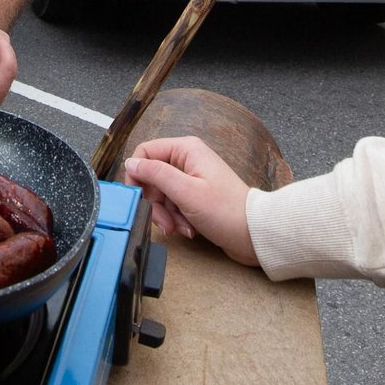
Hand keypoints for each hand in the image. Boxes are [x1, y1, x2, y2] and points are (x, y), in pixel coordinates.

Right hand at [123, 137, 258, 266]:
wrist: (253, 234)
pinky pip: (172, 206)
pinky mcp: (194, 197)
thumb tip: (131, 162)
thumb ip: (155, 174)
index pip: (145, 153)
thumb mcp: (185, 192)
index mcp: (186, 150)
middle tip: (165, 221)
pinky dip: (176, 219)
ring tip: (182, 227)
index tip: (140, 197)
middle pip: (151, 178)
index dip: (138, 176)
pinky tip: (188, 229)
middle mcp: (187, 160)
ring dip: (166, 215)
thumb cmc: (227, 211)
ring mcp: (191, 179)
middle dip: (155, 203)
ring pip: (160, 195)